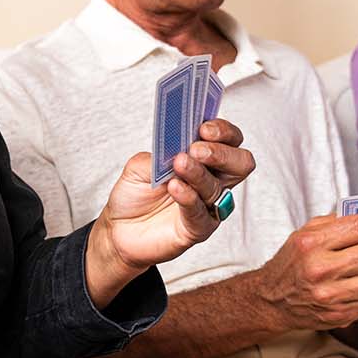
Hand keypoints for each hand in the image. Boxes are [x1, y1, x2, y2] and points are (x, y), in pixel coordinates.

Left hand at [84, 118, 255, 305]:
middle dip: (221, 153)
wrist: (117, 228)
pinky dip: (189, 198)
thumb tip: (175, 142)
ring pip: (218, 188)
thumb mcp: (141, 164)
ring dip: (198, 173)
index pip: (230, 141)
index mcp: (204, 161)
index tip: (204, 128)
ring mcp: (207, 207)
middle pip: (241, 163)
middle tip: (196, 149)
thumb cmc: (135, 194)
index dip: (223, 132)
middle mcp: (213, 182)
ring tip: (179, 164)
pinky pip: (200, 214)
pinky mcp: (197, 229)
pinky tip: (175, 187)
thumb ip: (161, 153)